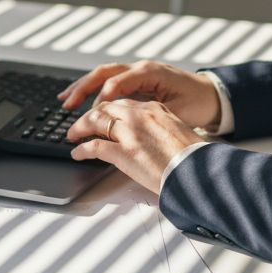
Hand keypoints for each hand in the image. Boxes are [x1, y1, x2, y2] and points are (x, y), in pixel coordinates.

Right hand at [58, 60, 221, 130]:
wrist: (212, 94)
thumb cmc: (198, 103)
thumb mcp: (177, 112)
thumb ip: (151, 115)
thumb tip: (127, 125)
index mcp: (150, 72)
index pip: (116, 83)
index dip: (101, 101)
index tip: (90, 118)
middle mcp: (141, 68)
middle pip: (104, 73)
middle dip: (83, 88)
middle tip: (67, 104)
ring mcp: (138, 72)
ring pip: (104, 75)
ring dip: (83, 86)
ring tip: (65, 99)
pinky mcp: (137, 80)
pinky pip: (110, 81)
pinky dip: (94, 89)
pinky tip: (82, 99)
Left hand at [65, 99, 204, 193]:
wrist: (198, 170)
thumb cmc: (193, 156)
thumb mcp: (178, 131)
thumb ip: (160, 127)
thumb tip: (151, 137)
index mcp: (154, 108)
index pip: (122, 102)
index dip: (107, 109)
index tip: (100, 115)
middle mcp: (139, 115)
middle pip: (105, 107)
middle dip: (89, 115)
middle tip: (79, 124)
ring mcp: (130, 133)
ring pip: (95, 121)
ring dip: (79, 128)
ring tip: (72, 135)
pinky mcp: (124, 152)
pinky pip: (94, 146)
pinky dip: (82, 149)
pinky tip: (77, 154)